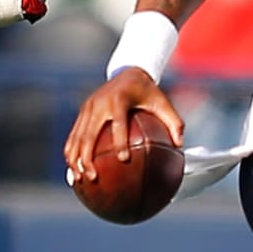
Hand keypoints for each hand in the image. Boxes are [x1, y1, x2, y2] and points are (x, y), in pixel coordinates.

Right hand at [62, 67, 183, 185]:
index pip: (118, 123)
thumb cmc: (148, 92)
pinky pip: (75, 135)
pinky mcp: (83, 112)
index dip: (120, 141)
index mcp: (120, 100)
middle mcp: (100, 103)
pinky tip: (75, 171)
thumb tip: (180, 146)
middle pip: (89, 134)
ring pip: (77, 137)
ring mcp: (88, 107)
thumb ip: (174, 122)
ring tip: (79, 180)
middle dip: (88, 158)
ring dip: (75, 159)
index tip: (123, 159)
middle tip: (93, 178)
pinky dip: (72, 153)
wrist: (128, 72)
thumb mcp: (163, 103)